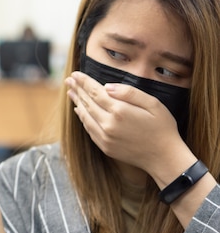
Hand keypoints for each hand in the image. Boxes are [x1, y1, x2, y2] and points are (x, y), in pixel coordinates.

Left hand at [65, 71, 186, 175]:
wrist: (164, 157)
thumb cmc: (162, 128)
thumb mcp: (153, 104)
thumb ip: (129, 93)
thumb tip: (106, 86)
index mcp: (119, 110)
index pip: (95, 92)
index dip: (84, 82)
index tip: (75, 74)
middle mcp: (108, 124)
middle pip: (87, 102)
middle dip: (77, 89)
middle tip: (68, 80)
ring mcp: (104, 137)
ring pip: (85, 116)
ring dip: (77, 102)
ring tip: (70, 92)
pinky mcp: (104, 146)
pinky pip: (89, 129)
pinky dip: (82, 118)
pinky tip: (79, 110)